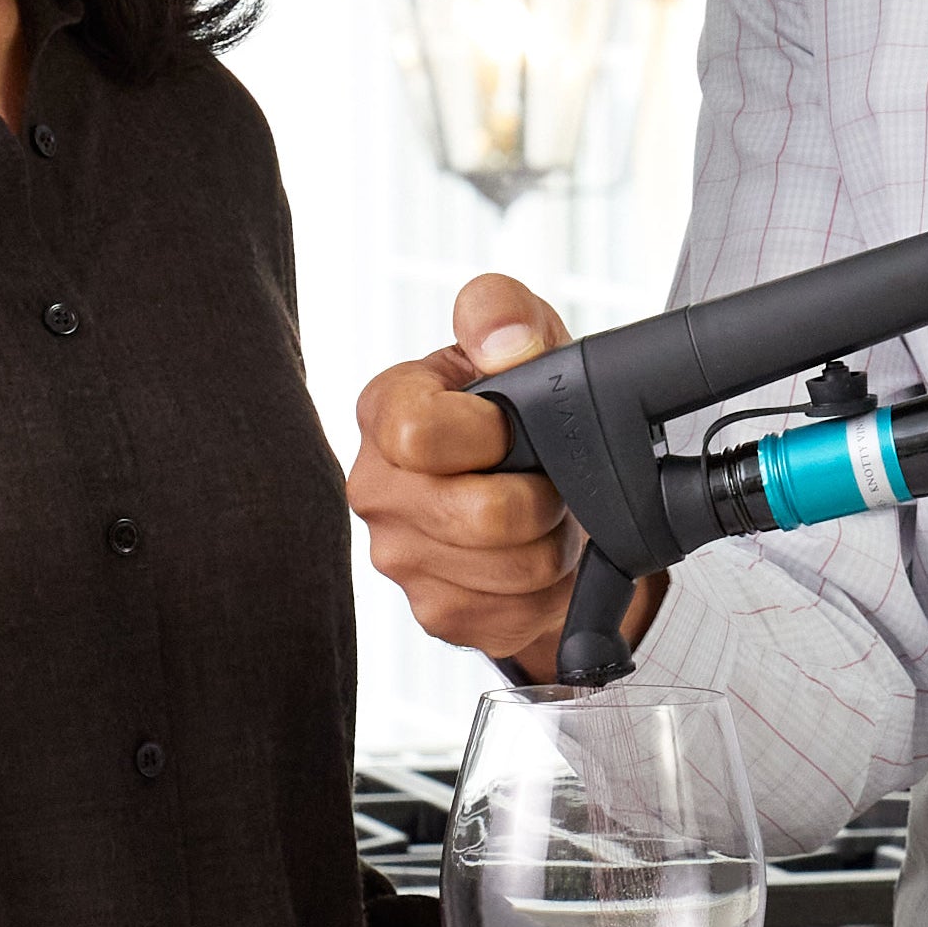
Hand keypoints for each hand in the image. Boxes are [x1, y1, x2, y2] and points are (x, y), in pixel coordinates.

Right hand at [349, 276, 641, 680]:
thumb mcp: (528, 339)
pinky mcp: (435, 612)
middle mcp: (376, 488)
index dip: (489, 435)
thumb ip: (507, 313)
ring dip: (551, 544)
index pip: (418, 433)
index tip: (513, 429)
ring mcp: (399, 559)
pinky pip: (516, 612)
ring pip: (512, 568)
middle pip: (478, 515)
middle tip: (549, 478)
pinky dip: (546, 589)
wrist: (547, 491)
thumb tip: (506, 343)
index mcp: (385, 410)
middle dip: (540, 497)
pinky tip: (534, 556)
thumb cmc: (527, 409)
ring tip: (545, 515)